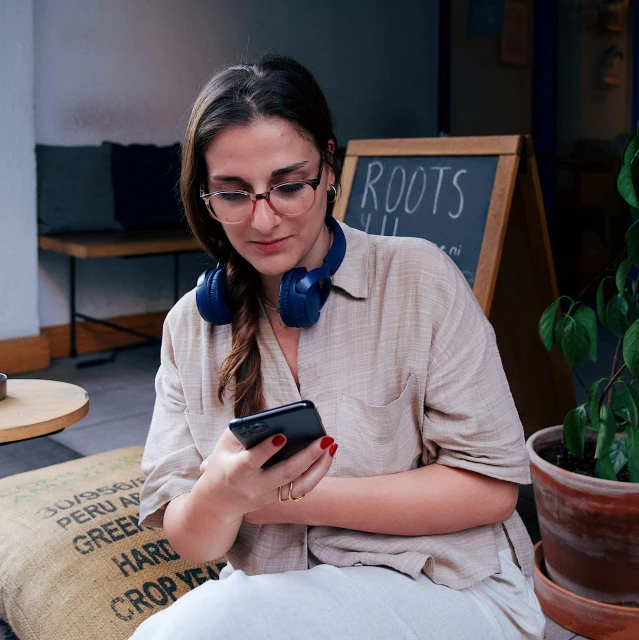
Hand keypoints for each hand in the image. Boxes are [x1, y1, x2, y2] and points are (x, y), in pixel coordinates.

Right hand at [196, 428, 337, 523]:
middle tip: (325, 439)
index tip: (282, 436)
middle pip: (285, 474)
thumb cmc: (222, 464)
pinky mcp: (279, 499)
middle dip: (307, 455)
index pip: (252, 461)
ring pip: (300, 485)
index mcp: (236, 471)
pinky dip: (318, 471)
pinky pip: (303, 487)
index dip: (267, 450)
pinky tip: (328, 454)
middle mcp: (255, 486)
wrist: (218, 503)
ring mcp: (269, 495)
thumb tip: (270, 417)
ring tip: (332, 444)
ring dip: (319, 466)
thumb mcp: (224, 445)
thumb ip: (243, 430)